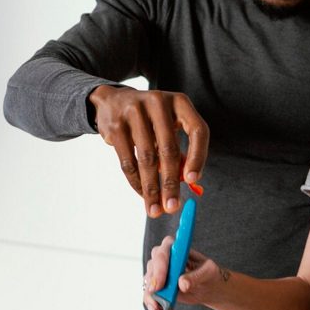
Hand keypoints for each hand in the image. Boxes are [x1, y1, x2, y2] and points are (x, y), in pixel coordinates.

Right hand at [88, 86, 208, 218]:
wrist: (112, 101)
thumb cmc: (150, 120)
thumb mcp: (168, 126)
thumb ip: (179, 151)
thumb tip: (187, 182)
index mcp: (180, 102)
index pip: (197, 130)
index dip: (197, 157)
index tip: (192, 180)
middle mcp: (158, 102)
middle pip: (169, 149)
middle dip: (171, 183)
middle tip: (172, 207)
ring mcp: (134, 112)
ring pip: (147, 159)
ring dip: (152, 189)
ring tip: (155, 209)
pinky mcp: (115, 126)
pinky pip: (128, 161)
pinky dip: (136, 182)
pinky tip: (142, 194)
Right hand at [142, 236, 224, 309]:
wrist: (208, 286)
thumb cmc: (209, 273)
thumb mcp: (207, 272)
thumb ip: (195, 277)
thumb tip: (182, 284)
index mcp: (177, 248)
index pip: (164, 251)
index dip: (160, 265)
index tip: (160, 282)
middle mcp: (164, 258)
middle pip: (152, 266)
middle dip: (153, 282)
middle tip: (157, 294)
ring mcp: (159, 272)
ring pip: (148, 282)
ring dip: (152, 298)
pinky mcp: (158, 286)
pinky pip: (150, 296)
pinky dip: (153, 306)